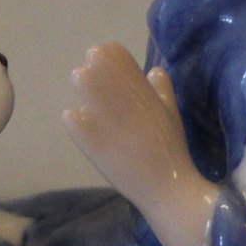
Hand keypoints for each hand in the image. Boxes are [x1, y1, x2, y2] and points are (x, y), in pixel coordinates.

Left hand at [63, 44, 217, 245]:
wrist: (168, 190)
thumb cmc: (172, 152)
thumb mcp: (172, 115)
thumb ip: (163, 91)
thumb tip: (154, 70)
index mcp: (145, 91)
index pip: (117, 56)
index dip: (107, 54)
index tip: (102, 59)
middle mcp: (126, 100)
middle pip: (97, 66)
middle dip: (91, 70)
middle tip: (88, 77)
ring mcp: (109, 120)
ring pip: (83, 85)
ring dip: (82, 86)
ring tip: (85, 97)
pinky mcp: (94, 144)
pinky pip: (73, 120)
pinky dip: (73, 119)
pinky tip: (77, 121)